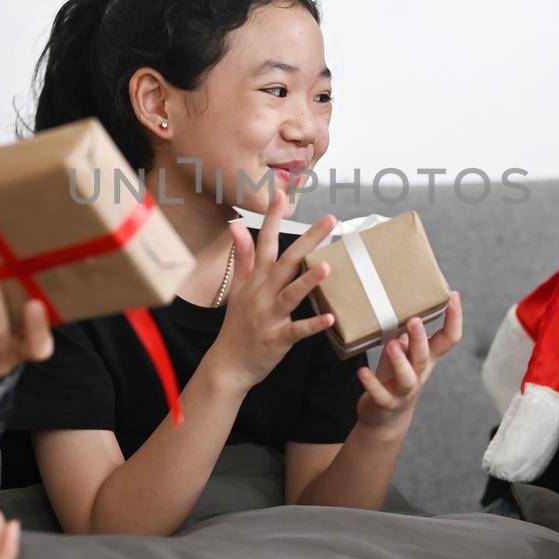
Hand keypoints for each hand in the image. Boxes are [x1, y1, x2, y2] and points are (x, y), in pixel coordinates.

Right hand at [203, 190, 337, 394]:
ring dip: (308, 280)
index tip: (282, 194)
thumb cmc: (237, 325)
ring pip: (291, 294)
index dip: (272, 218)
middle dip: (308, 240)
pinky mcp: (277, 339)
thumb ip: (242, 256)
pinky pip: (297, 331)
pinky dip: (313, 325)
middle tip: (330, 220)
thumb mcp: (237, 288)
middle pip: (286, 262)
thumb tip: (236, 225)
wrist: (227, 364)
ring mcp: (269, 317)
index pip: (265, 242)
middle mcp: (262, 294)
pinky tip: (330, 318)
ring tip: (328, 266)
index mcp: (256, 280)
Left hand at [355, 292, 462, 433]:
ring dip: (399, 360)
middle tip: (414, 320)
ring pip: (407, 377)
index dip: (454, 319)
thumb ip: (406, 333)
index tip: (453, 296)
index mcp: (427, 358)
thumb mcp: (404, 353)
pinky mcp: (386, 403)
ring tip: (391, 345)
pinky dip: (371, 383)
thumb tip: (402, 303)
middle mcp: (419, 374)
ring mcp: (404, 391)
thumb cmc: (395, 376)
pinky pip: (380, 394)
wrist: (386, 418)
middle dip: (420, 338)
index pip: (449, 338)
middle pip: (425, 356)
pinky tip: (362, 371)